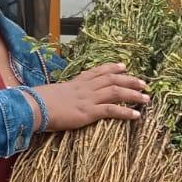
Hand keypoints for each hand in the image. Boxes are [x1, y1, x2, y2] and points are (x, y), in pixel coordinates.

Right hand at [33, 63, 148, 131]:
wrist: (35, 106)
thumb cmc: (39, 102)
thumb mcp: (52, 93)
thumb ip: (61, 94)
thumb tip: (59, 97)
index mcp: (76, 82)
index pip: (98, 71)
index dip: (112, 68)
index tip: (124, 66)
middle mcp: (85, 87)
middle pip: (112, 79)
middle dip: (130, 80)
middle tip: (144, 83)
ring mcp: (88, 98)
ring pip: (116, 92)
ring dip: (133, 95)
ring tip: (146, 98)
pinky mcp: (89, 112)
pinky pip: (111, 110)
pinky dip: (126, 112)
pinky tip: (136, 115)